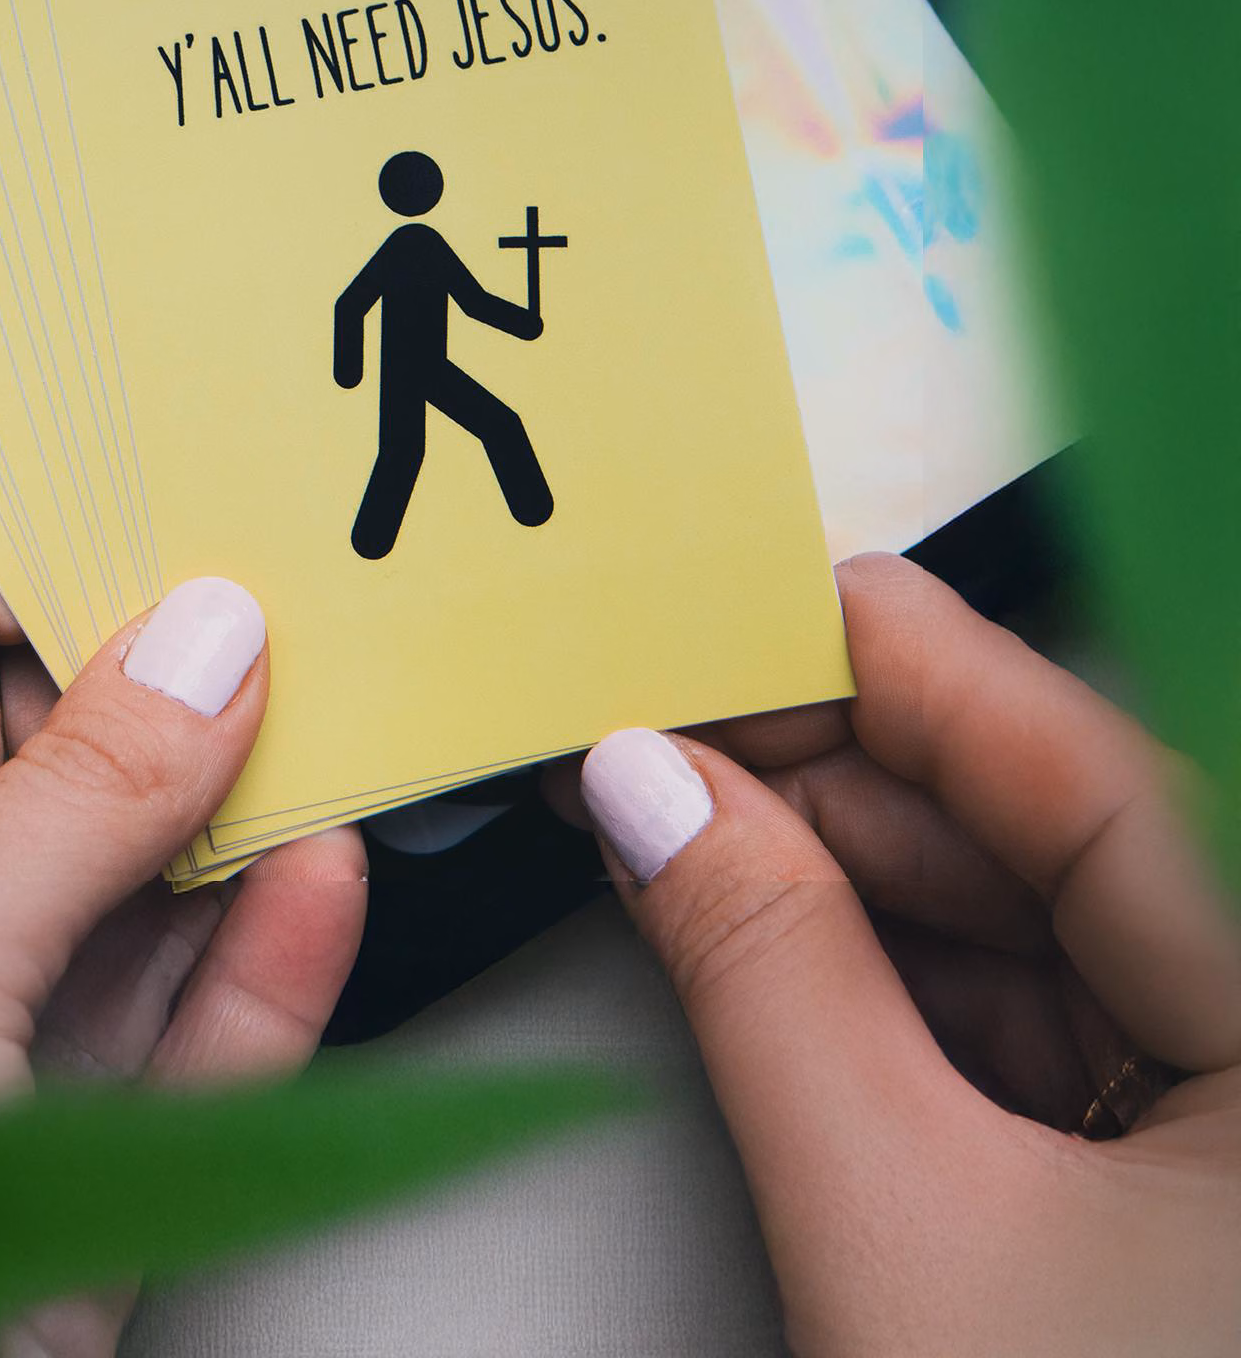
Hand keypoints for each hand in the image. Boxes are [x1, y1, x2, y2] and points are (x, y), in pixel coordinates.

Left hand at [0, 480, 367, 1355]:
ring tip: (339, 706)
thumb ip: (81, 797)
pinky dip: (276, 963)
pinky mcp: (91, 1159)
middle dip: (170, 674)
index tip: (134, 484)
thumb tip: (210, 640)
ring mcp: (3, 1046)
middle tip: (280, 576)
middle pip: (61, 758)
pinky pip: (203, 1039)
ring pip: (149, 894)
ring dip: (249, 811)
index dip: (14, 557)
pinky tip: (327, 872)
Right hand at [568, 552, 1240, 1356]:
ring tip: (687, 833)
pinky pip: (1051, 1026)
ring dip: (856, 884)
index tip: (732, 600)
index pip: (1079, 758)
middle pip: (1056, 833)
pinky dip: (906, 987)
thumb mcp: (902, 1228)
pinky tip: (781, 950)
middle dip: (837, 780)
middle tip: (661, 737)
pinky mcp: (1210, 1180)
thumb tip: (644, 789)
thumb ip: (761, 975)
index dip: (886, 663)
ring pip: (1045, 930)